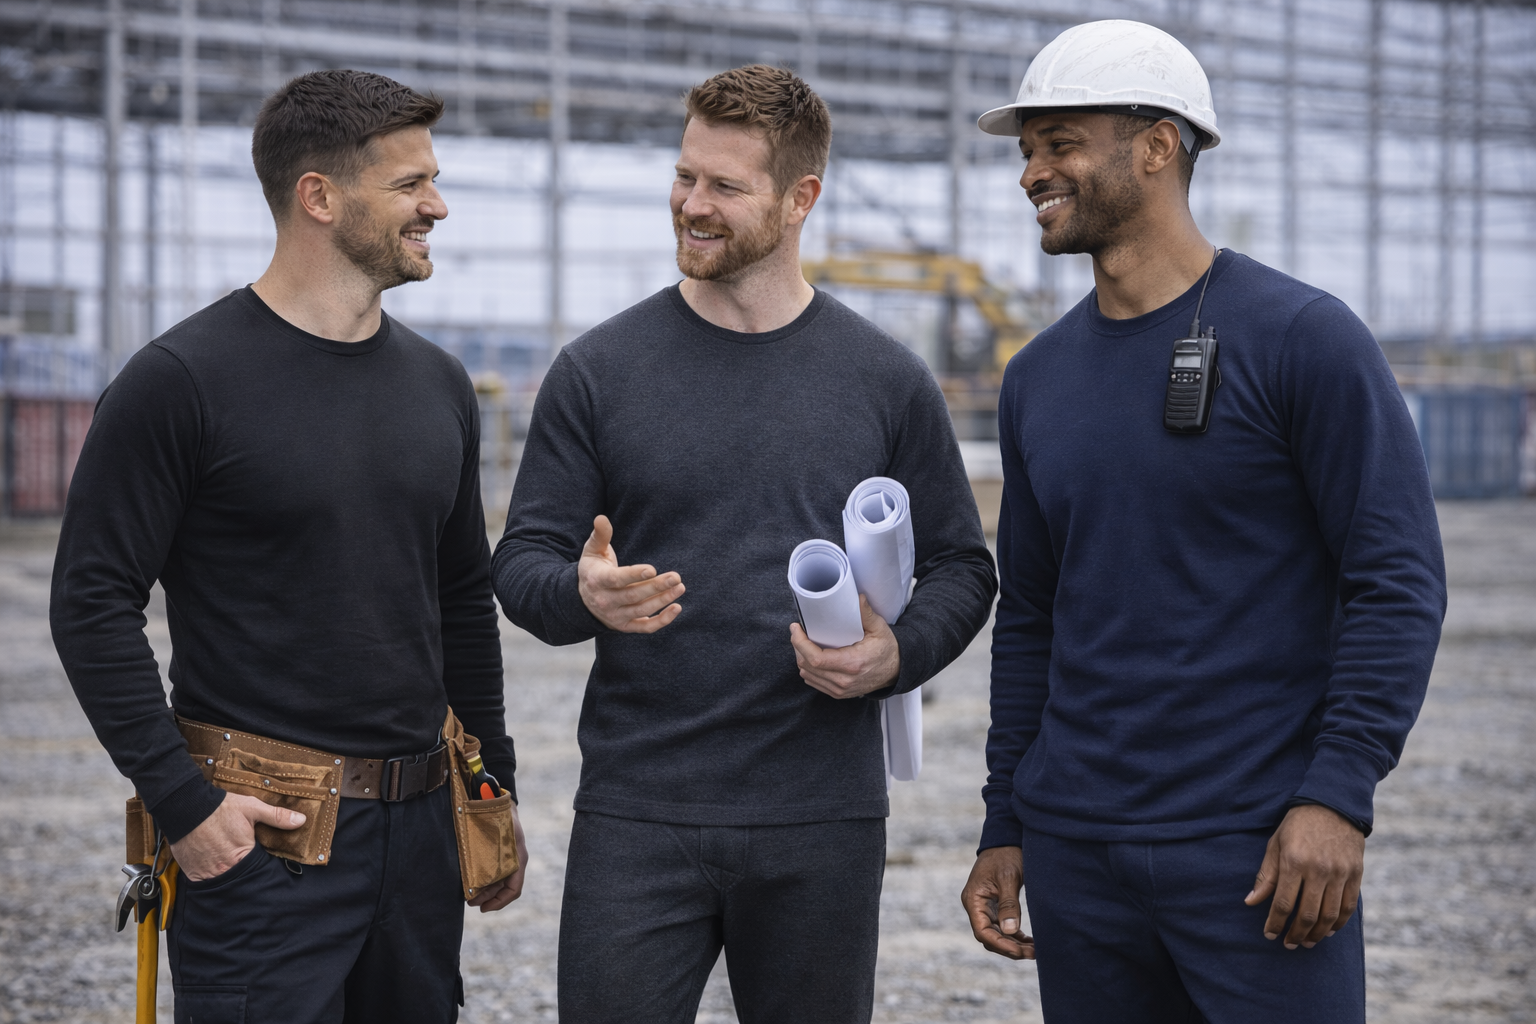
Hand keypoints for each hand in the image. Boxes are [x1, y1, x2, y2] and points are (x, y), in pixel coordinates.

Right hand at [169, 792, 305, 880]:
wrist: (185, 807)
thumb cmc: (220, 808)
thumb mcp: (252, 808)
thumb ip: (277, 816)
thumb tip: (301, 820)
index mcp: (243, 855)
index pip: (258, 868)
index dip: (259, 863)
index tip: (259, 858)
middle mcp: (225, 868)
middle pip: (240, 876)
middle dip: (243, 870)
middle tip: (241, 860)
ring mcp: (207, 873)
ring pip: (222, 880)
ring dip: (226, 874)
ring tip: (225, 861)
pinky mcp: (192, 873)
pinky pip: (204, 881)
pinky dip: (209, 875)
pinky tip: (211, 863)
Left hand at [467, 801, 528, 912]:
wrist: (498, 801)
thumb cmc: (500, 815)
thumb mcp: (498, 831)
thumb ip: (487, 848)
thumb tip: (473, 870)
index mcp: (518, 859)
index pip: (513, 889)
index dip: (499, 902)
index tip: (483, 908)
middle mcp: (515, 862)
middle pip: (502, 889)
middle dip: (486, 898)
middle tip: (469, 902)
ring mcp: (508, 860)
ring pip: (497, 883)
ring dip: (484, 892)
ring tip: (468, 897)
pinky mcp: (500, 856)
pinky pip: (493, 874)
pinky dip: (482, 882)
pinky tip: (470, 883)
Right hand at [577, 515, 683, 632]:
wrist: (583, 600)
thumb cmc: (593, 569)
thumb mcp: (592, 551)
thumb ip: (600, 535)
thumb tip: (601, 518)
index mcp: (596, 581)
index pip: (616, 580)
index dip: (634, 575)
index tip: (652, 569)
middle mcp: (605, 601)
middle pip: (633, 596)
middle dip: (656, 587)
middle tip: (676, 577)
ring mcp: (616, 616)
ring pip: (642, 611)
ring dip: (662, 600)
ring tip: (680, 587)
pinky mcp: (625, 626)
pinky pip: (645, 627)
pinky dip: (662, 621)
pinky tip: (677, 607)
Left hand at [788, 595, 900, 698]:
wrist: (896, 671)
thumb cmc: (887, 649)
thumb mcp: (879, 628)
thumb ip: (866, 613)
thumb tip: (857, 597)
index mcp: (853, 664)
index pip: (816, 659)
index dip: (800, 643)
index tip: (796, 628)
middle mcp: (844, 680)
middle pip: (807, 666)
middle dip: (798, 647)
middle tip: (798, 632)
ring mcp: (840, 690)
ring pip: (807, 675)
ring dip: (801, 658)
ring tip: (802, 642)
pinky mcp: (838, 693)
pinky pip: (814, 682)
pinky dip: (808, 669)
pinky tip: (810, 656)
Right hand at [961, 846, 1034, 959]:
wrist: (1006, 839)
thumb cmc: (1006, 855)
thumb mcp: (1008, 877)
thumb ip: (1008, 904)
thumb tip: (1010, 931)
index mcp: (973, 899)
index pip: (983, 932)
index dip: (1001, 945)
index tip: (1020, 952)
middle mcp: (976, 906)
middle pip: (989, 937)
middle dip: (1010, 948)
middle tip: (1033, 954)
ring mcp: (985, 907)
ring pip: (997, 935)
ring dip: (1014, 944)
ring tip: (1035, 950)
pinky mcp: (995, 906)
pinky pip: (1002, 927)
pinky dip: (1015, 936)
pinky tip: (1029, 942)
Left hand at [1245, 803, 1364, 948]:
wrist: (1333, 805)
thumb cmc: (1297, 825)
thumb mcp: (1275, 844)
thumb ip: (1266, 876)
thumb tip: (1251, 902)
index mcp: (1294, 861)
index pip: (1283, 903)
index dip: (1276, 923)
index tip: (1269, 934)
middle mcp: (1318, 870)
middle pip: (1308, 914)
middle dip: (1296, 934)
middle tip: (1289, 944)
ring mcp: (1340, 873)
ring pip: (1329, 915)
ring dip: (1317, 934)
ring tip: (1307, 942)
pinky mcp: (1356, 874)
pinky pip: (1348, 906)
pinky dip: (1338, 923)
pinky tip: (1328, 930)